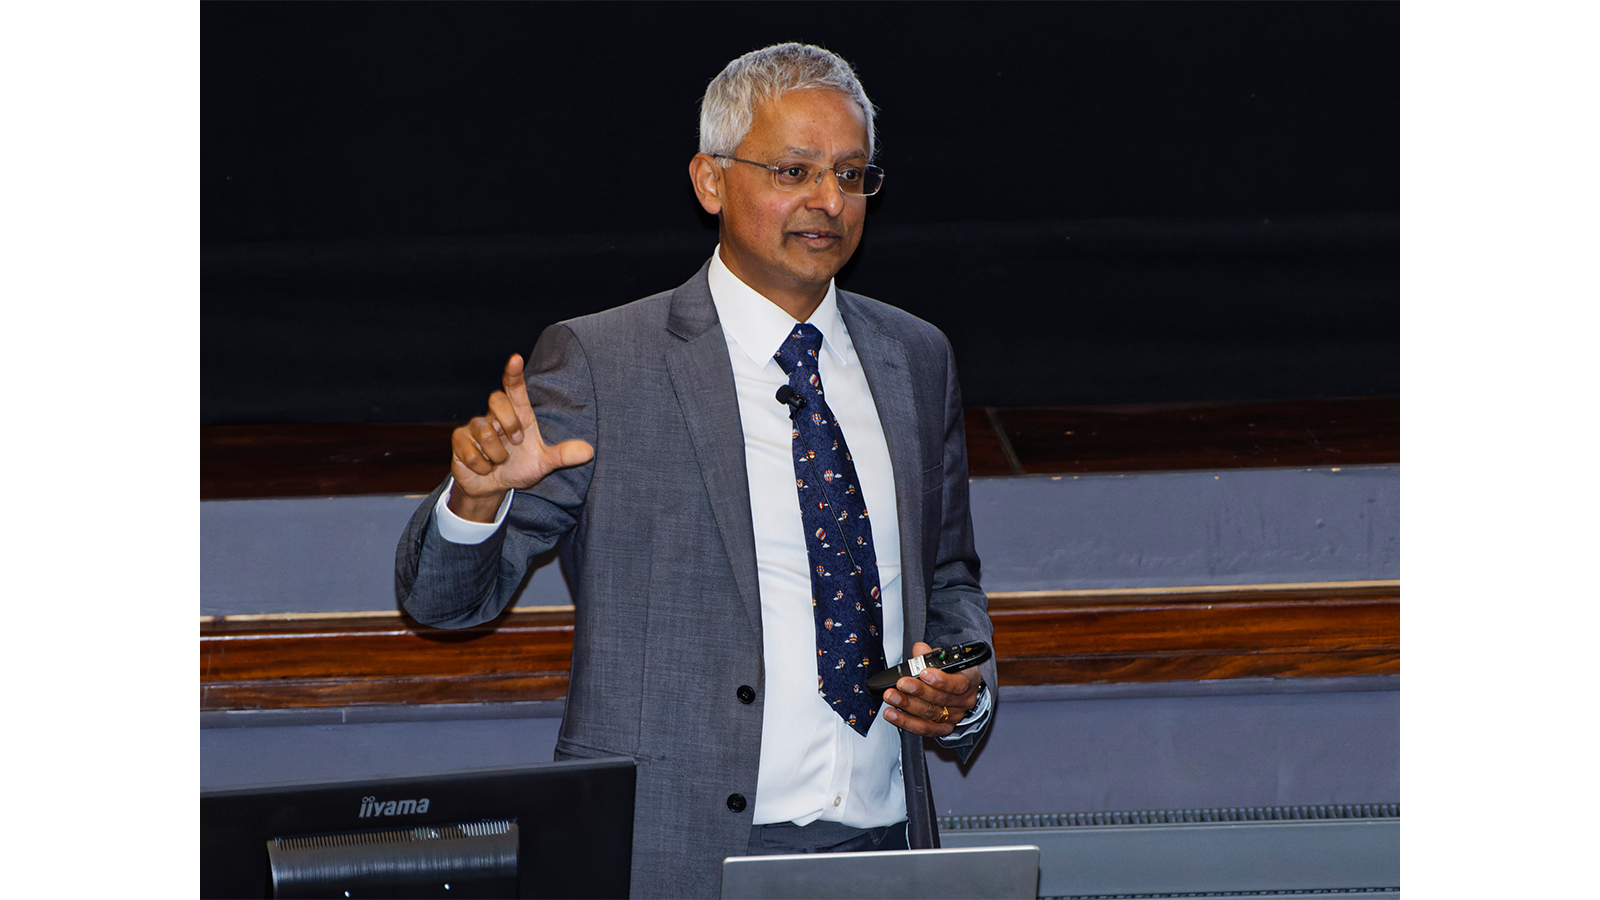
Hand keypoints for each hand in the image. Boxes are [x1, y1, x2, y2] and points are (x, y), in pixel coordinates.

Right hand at [446, 354, 594, 521]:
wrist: (494, 487)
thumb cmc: (519, 467)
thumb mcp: (543, 463)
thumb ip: (563, 455)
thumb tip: (589, 450)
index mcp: (518, 414)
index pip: (514, 387)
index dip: (514, 373)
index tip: (516, 358)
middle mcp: (494, 414)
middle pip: (497, 399)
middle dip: (509, 423)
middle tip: (517, 443)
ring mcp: (475, 426)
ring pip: (485, 433)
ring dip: (497, 455)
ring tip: (499, 461)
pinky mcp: (460, 441)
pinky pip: (472, 453)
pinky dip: (483, 467)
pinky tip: (485, 468)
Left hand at [880, 641, 981, 737]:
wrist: (957, 686)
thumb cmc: (951, 671)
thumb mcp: (945, 658)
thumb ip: (930, 655)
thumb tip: (919, 650)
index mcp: (970, 679)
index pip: (959, 684)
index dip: (941, 680)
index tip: (923, 673)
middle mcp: (965, 700)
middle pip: (941, 699)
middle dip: (918, 691)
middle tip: (901, 684)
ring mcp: (955, 716)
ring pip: (931, 714)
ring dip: (908, 705)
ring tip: (892, 697)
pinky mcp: (944, 728)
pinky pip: (925, 728)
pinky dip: (906, 722)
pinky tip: (893, 714)